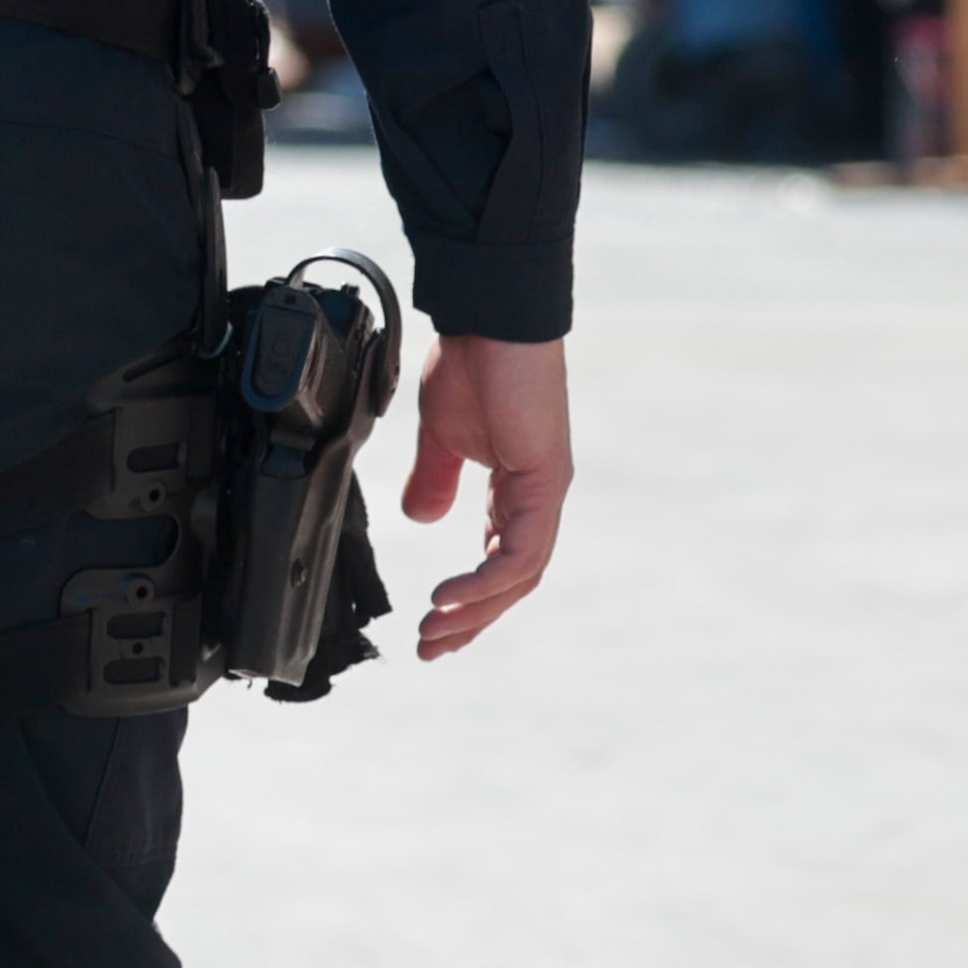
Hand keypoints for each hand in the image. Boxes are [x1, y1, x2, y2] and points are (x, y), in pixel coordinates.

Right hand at [397, 330, 569, 659]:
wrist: (491, 318)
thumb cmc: (472, 362)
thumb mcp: (441, 435)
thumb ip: (434, 479)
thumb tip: (423, 518)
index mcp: (513, 490)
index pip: (499, 562)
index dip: (469, 600)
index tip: (433, 626)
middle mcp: (535, 498)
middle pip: (512, 582)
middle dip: (471, 621)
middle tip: (431, 649)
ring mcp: (544, 492)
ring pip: (519, 577)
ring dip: (475, 610)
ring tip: (435, 631)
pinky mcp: (543, 482)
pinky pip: (519, 553)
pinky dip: (485, 582)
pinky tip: (450, 596)